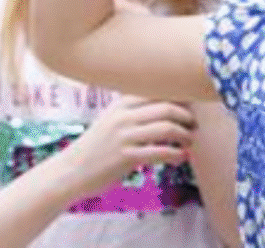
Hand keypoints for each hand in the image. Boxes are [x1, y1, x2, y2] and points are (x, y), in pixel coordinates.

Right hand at [57, 96, 195, 194]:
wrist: (69, 172)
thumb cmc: (94, 147)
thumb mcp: (111, 120)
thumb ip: (134, 111)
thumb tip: (170, 106)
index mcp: (121, 103)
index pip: (160, 92)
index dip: (182, 99)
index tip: (193, 106)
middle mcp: (123, 116)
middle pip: (168, 108)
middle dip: (187, 117)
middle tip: (194, 126)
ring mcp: (124, 136)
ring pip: (167, 128)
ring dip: (185, 135)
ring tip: (190, 141)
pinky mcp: (125, 157)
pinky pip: (160, 152)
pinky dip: (176, 154)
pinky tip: (181, 157)